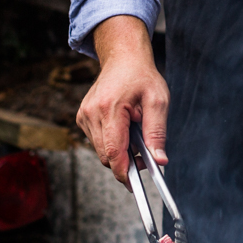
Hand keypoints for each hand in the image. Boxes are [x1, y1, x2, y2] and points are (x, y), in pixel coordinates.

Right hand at [77, 15, 169, 185]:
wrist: (123, 57)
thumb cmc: (142, 76)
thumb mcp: (159, 101)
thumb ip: (157, 133)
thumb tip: (160, 161)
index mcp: (110, 108)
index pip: (113, 151)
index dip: (123, 171)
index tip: (134, 185)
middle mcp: (91, 113)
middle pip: (106, 155)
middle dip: (125, 162)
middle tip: (147, 156)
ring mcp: (84, 114)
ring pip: (100, 150)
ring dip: (118, 151)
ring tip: (136, 134)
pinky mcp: (82, 116)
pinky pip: (96, 141)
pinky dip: (110, 142)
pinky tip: (123, 127)